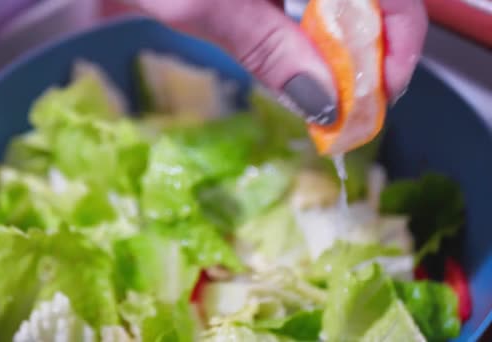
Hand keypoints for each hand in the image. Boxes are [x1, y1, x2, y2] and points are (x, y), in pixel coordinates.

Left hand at [125, 0, 426, 118]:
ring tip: (328, 90)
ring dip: (343, 48)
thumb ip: (270, 51)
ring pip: (348, 4)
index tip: (378, 99)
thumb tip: (322, 104)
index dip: (400, 47)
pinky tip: (303, 57)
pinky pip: (317, 2)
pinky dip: (316, 31)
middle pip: (377, 2)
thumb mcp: (210, 7)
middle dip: (370, 55)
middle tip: (350, 105)